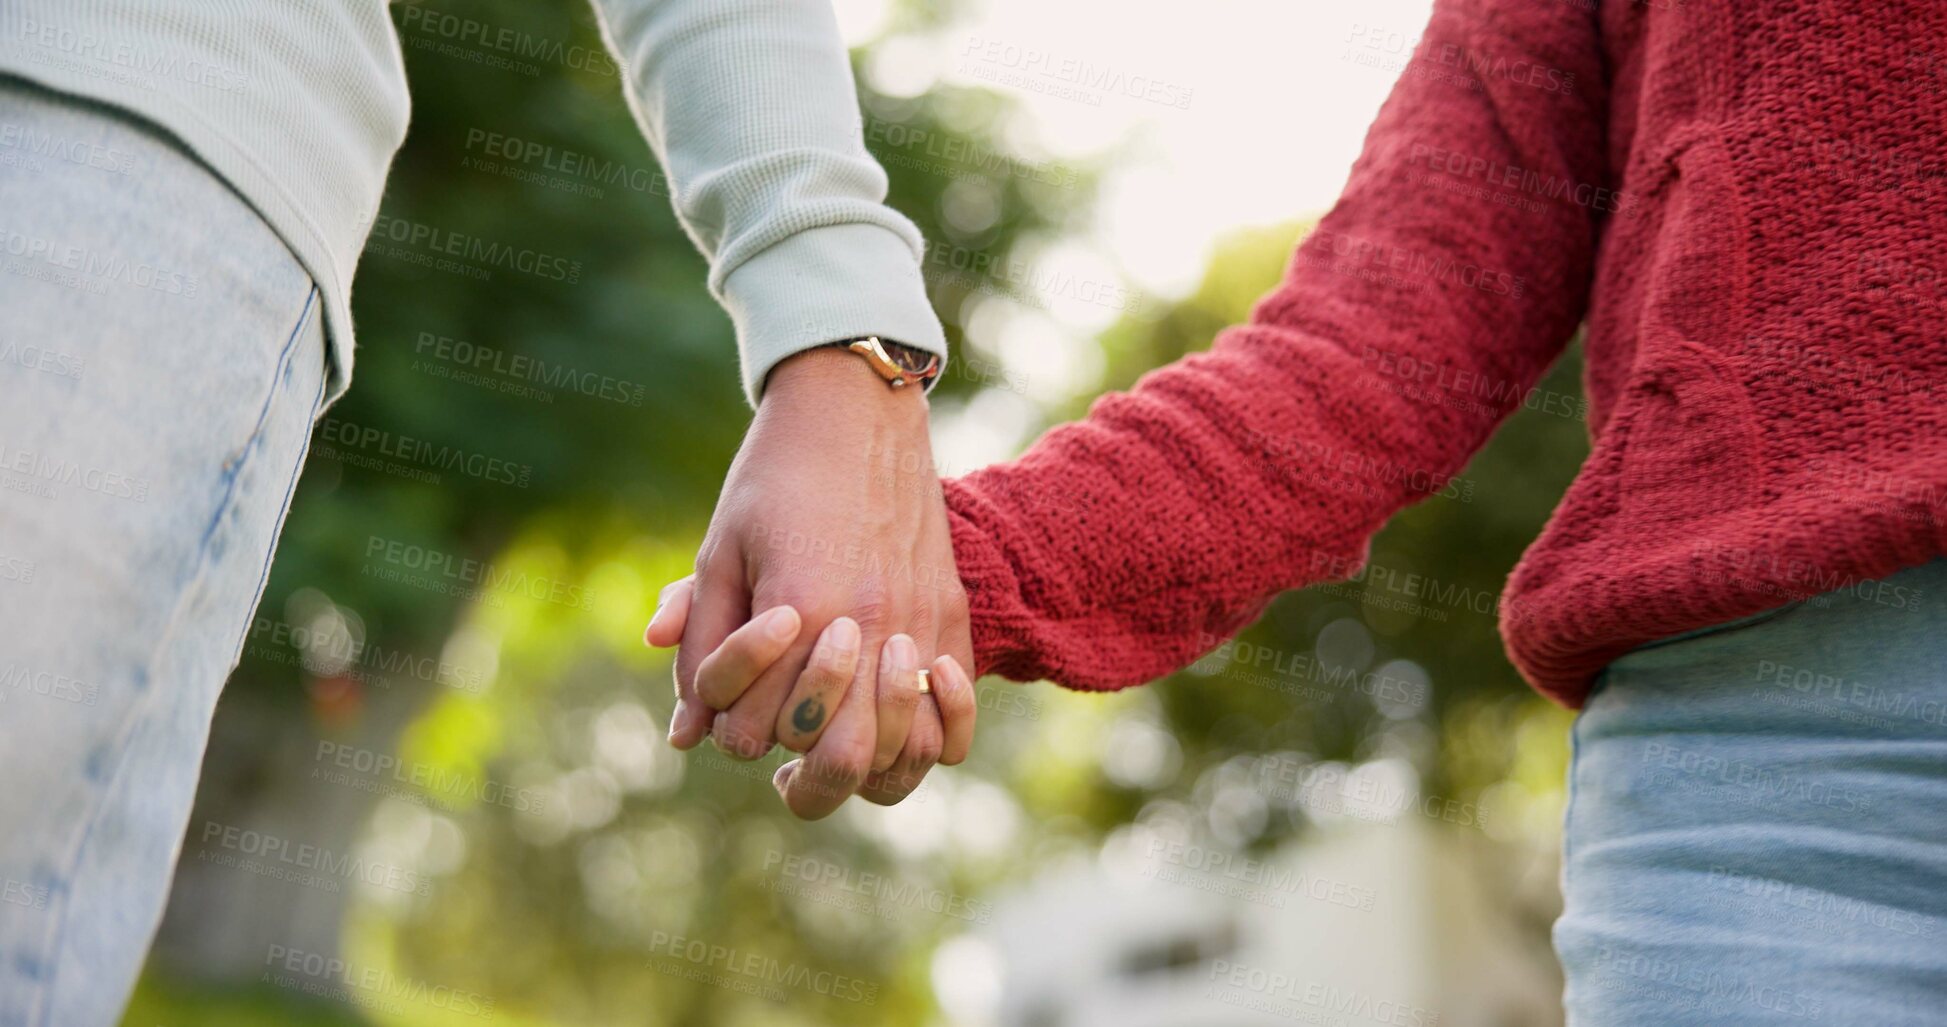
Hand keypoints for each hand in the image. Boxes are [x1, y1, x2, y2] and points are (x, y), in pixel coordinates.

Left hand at [649, 346, 973, 816]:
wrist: (857, 409)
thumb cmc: (774, 477)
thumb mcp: (720, 552)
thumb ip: (702, 645)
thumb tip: (685, 736)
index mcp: (797, 612)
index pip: (755, 734)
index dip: (730, 727)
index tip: (728, 701)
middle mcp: (865, 628)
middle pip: (833, 763)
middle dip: (795, 772)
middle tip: (779, 749)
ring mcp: (918, 626)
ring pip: (899, 755)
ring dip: (860, 762)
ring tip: (832, 744)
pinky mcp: (951, 619)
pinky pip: (952, 722)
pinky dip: (924, 739)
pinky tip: (890, 722)